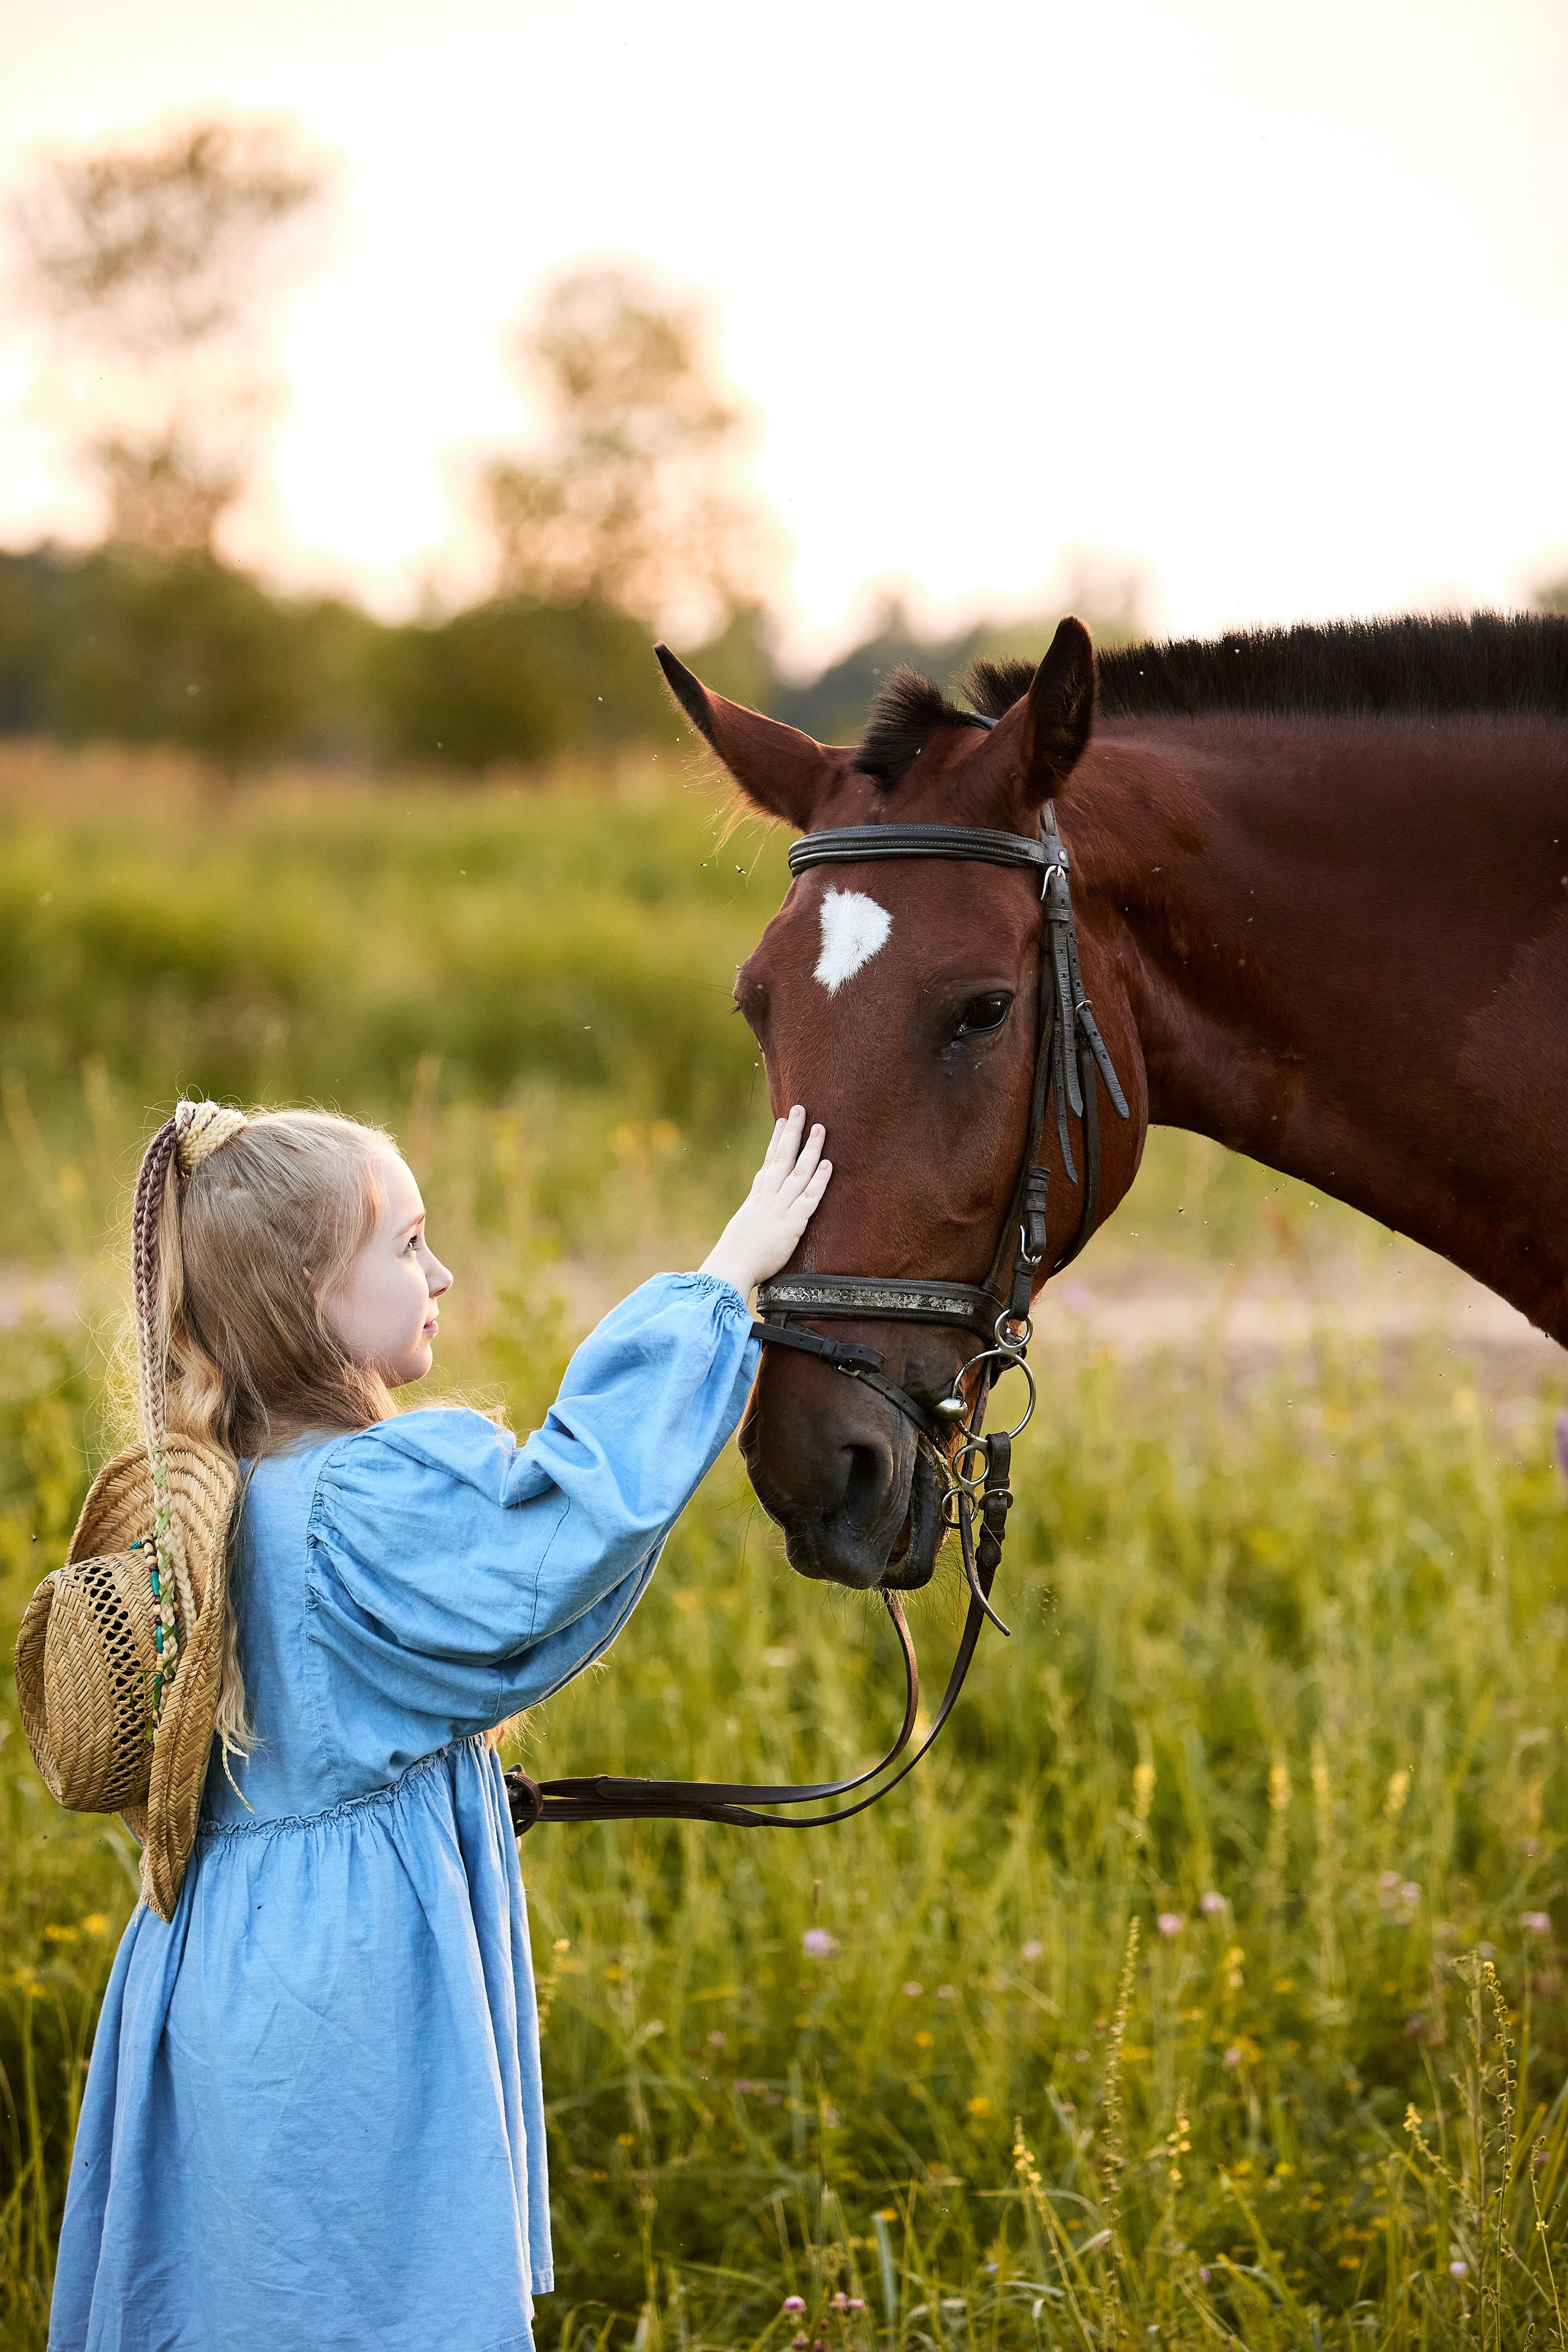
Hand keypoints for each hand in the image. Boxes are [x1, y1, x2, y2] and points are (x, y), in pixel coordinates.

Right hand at [699, 1106, 831, 1300]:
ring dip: (810, 1149)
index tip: (782, 1121)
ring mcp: (779, 1209)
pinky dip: (819, 1181)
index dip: (776, 1141)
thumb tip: (752, 1224)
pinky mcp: (791, 1225)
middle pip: (782, 1159)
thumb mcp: (741, 1233)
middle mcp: (767, 1199)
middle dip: (792, 1132)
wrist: (729, 1269)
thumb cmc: (733, 1259)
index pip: (768, 1164)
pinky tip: (829, 1165)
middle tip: (800, 1108)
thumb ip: (751, 1223)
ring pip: (798, 1172)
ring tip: (820, 1127)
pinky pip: (809, 1199)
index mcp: (755, 1201)